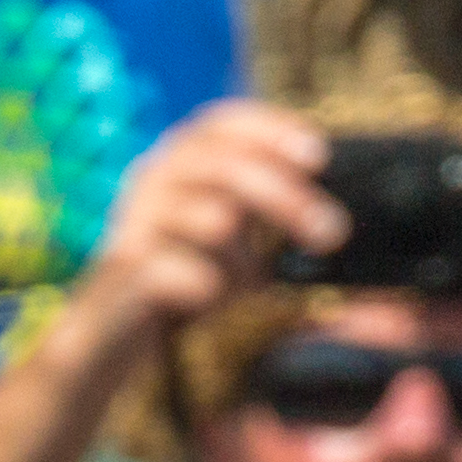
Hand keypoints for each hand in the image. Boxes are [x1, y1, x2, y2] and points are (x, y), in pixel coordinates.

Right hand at [67, 101, 340, 338]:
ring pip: (211, 220)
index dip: (270, 129)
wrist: (107, 338)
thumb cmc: (181, 286)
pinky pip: (181, 269)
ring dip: (244, 260)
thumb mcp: (234, 252)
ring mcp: (135, 221)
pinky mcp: (123, 269)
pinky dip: (207, 287)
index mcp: (177, 162)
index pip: (222, 123)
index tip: (319, 154)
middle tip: (331, 232)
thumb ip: (271, 231)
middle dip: (286, 197)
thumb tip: (354, 258)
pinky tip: (207, 298)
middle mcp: (152, 180)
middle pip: (226, 167)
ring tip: (246, 287)